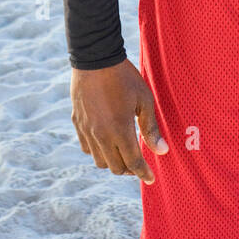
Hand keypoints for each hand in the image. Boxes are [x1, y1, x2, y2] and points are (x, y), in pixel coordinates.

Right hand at [70, 58, 167, 183]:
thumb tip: (161, 151)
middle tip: (139, 163)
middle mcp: (100, 135)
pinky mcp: (77, 123)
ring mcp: (86, 130)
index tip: (150, 179)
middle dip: (129, 169)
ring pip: (99, 160)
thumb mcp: (144, 100)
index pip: (133, 162)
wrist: (95, 59)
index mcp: (119, 130)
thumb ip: (151, 128)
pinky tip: (107, 142)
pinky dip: (98, 151)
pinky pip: (86, 148)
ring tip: (124, 152)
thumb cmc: (124, 78)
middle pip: (115, 167)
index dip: (143, 173)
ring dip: (113, 161)